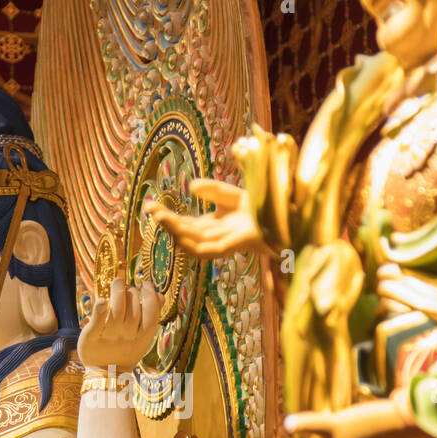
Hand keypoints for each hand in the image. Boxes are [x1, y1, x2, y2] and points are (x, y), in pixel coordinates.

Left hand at [78, 278, 160, 373]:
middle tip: (126, 286)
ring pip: (117, 310)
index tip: (145, 284)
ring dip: (118, 292)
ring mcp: (109, 337)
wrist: (106, 373)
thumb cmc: (126, 349)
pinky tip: (102, 300)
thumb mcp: (142, 337)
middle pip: (133, 309)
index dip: (150, 296)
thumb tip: (161, 296)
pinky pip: (97, 321)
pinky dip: (100, 309)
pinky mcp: (91, 337)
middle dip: (132, 292)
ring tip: (118, 282)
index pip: (151, 314)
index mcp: (142, 337)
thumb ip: (151, 316)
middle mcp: (127, 337)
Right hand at [150, 180, 264, 259]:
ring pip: (193, 243)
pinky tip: (180, 235)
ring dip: (176, 232)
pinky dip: (193, 243)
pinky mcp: (236, 246)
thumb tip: (191, 186)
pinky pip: (209, 250)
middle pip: (185, 233)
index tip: (149, 205)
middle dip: (166, 222)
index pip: (185, 223)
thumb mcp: (235, 194)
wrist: (287, 215)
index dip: (167, 216)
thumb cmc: (265, 207)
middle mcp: (217, 236)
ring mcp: (226, 243)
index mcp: (215, 225)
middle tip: (149, 209)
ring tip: (161, 218)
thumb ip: (214, 190)